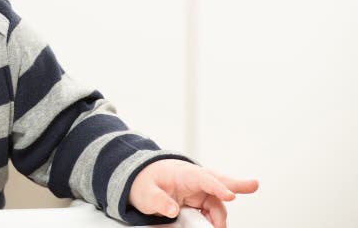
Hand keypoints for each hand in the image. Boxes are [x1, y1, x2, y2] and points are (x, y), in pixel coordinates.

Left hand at [128, 159, 258, 227]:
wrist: (141, 180)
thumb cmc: (144, 182)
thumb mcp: (145, 193)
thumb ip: (158, 201)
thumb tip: (173, 210)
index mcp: (183, 173)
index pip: (203, 178)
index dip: (217, 186)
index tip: (230, 195)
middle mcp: (195, 181)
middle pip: (219, 182)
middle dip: (237, 185)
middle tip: (254, 184)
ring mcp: (199, 191)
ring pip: (217, 202)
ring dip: (220, 216)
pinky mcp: (199, 201)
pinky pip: (211, 210)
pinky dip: (215, 220)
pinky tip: (214, 226)